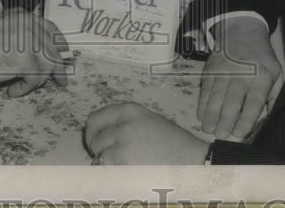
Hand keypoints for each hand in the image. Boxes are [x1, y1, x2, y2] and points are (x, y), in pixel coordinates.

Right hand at [0, 9, 68, 95]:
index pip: (49, 28)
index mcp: (21, 15)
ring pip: (48, 65)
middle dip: (57, 67)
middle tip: (61, 81)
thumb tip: (39, 53)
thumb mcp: (0, 32)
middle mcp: (28, 23)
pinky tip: (12, 91)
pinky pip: (36, 78)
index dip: (58, 44)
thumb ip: (19, 36)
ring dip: (37, 81)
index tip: (62, 56)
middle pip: (53, 47)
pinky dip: (26, 88)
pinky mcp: (25, 60)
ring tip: (21, 88)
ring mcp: (28, 40)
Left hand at [85, 103, 208, 164]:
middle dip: (97, 150)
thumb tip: (103, 133)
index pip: (95, 119)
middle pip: (95, 138)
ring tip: (122, 165)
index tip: (95, 142)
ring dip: (106, 163)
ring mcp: (124, 143)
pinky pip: (108, 169)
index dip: (92, 133)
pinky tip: (127, 173)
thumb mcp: (149, 120)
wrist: (192, 159)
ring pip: (100, 156)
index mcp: (130, 110)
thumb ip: (126, 122)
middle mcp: (124, 124)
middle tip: (106, 158)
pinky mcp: (126, 163)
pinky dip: (113, 173)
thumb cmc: (173, 143)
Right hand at [197, 17, 282, 138]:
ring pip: (216, 95)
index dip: (246, 118)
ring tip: (209, 129)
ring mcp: (224, 70)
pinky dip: (202, 103)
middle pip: (232, 99)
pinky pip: (205, 88)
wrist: (242, 33)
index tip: (239, 133)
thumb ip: (273, 96)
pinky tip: (201, 115)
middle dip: (225, 119)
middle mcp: (242, 74)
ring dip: (211, 113)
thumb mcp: (276, 74)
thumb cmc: (262, 60)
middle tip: (221, 134)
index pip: (254, 101)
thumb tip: (266, 119)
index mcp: (261, 77)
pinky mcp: (211, 69)